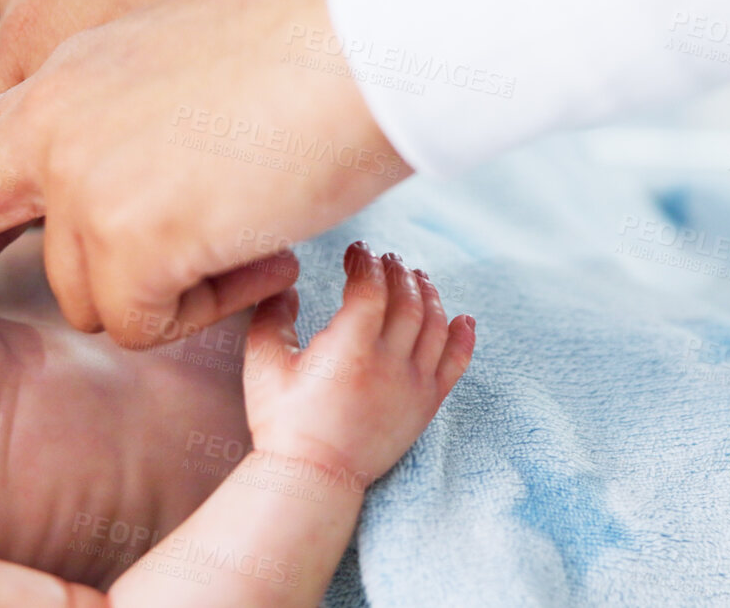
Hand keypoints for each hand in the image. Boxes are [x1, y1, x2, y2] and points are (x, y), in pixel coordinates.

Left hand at [0, 0, 411, 342]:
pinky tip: (255, 250)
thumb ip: (107, 113)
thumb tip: (95, 185)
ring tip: (243, 228)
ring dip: (162, 283)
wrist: (366, 36)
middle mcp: (51, 120)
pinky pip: (141, 321)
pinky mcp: (124, 235)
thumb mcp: (172, 58)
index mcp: (64, 69)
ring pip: (86, 291)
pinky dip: (203, 305)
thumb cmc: (307, 43)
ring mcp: (79, 178)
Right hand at [242, 243, 475, 483]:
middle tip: (387, 258)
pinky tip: (465, 319)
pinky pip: (456, 364)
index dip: (365, 262)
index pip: (371, 287)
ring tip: (418, 277)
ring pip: (435, 324)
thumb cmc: (284, 423)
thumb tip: (287, 286)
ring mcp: (413, 384)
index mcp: (350, 347)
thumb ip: (273, 318)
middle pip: (407, 299)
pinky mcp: (426, 406)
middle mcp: (389, 361)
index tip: (356, 251)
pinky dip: (464, 337)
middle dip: (398, 271)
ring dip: (429, 293)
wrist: (314, 478)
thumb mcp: (264, 365)